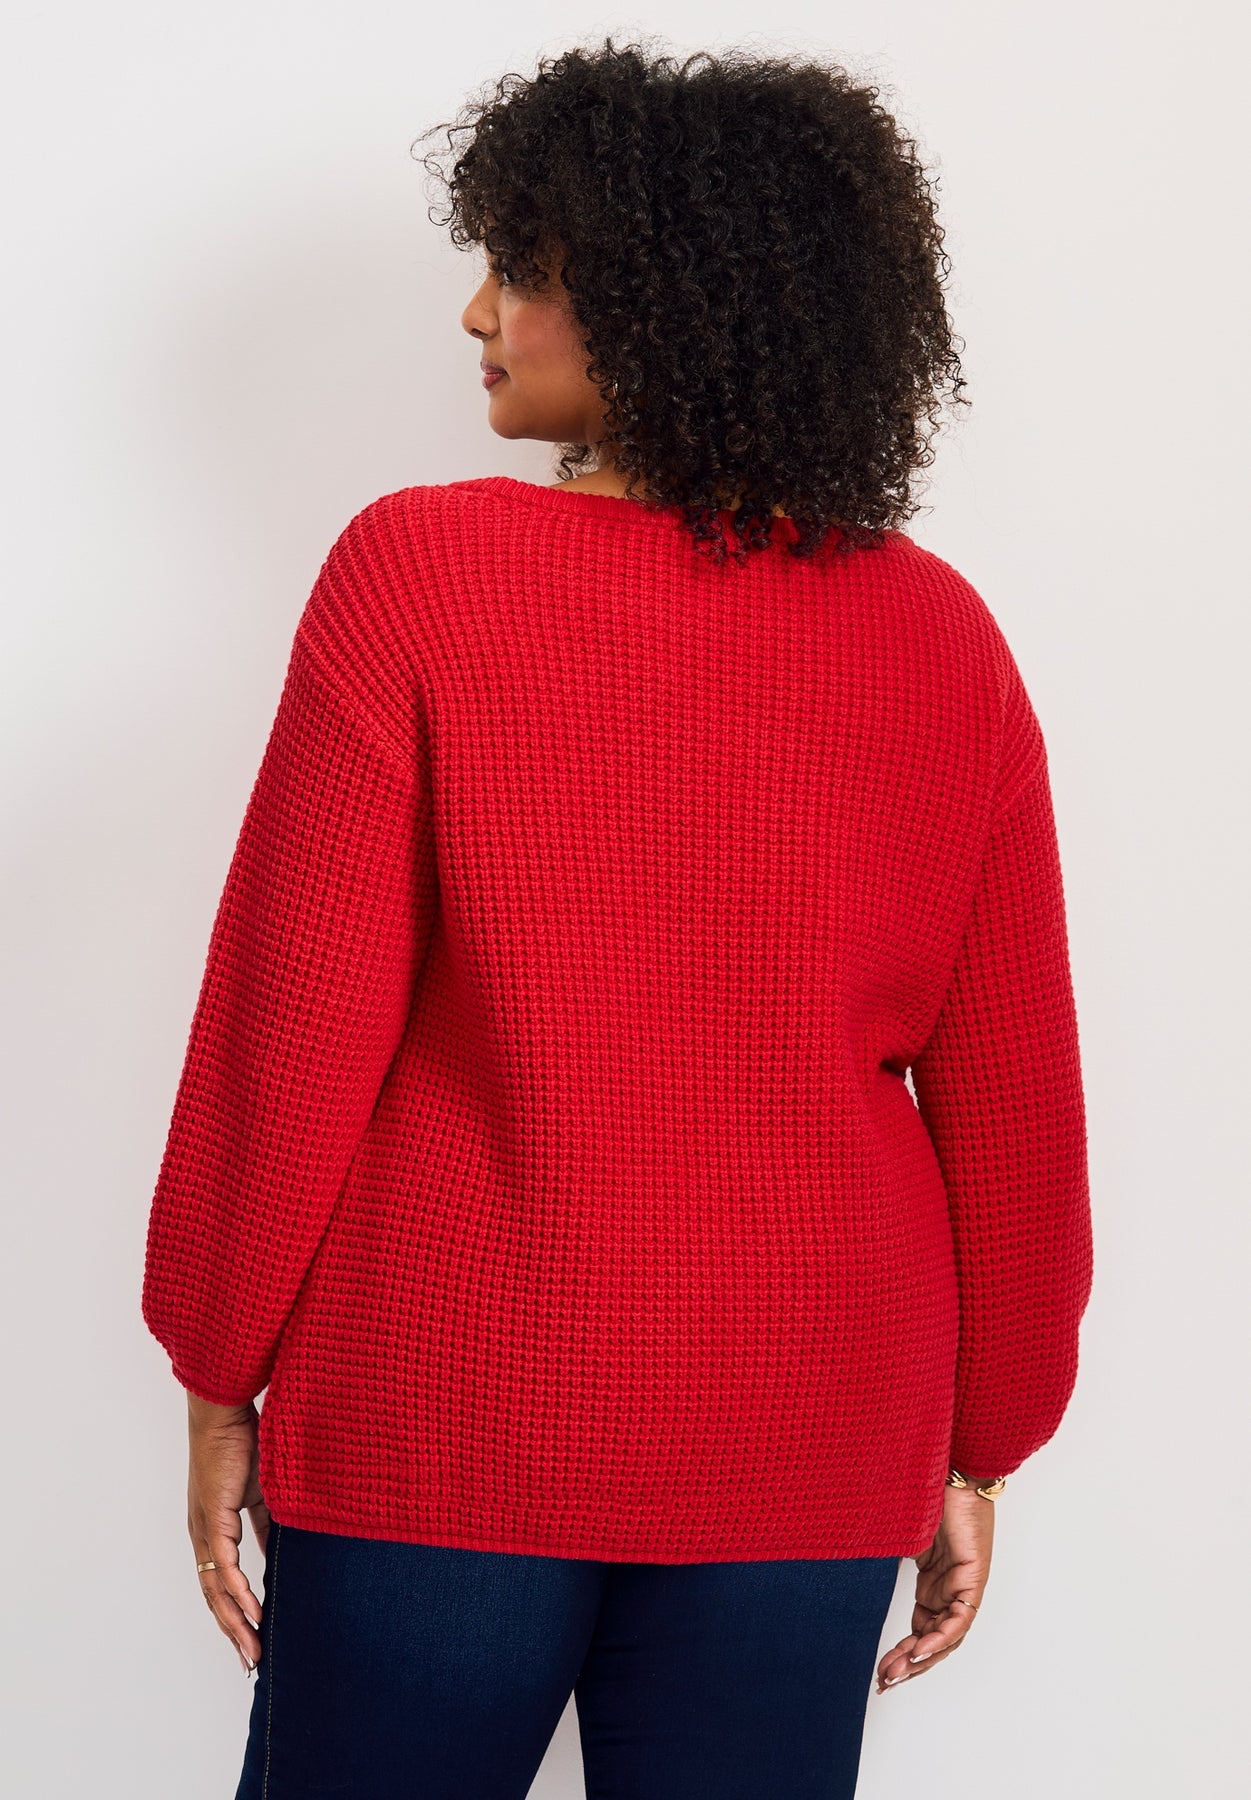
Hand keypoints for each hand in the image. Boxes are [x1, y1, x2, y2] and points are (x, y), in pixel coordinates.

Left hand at [185, 1391, 269, 1676]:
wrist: (226, 1411)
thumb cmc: (244, 1444)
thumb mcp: (263, 1493)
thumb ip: (269, 1524)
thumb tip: (282, 1552)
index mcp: (214, 1531)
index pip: (221, 1584)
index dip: (235, 1614)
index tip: (254, 1638)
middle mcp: (204, 1536)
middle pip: (215, 1597)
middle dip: (234, 1631)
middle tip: (252, 1660)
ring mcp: (205, 1529)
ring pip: (215, 1589)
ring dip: (234, 1622)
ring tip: (252, 1647)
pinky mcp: (212, 1516)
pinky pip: (224, 1564)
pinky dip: (236, 1590)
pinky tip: (251, 1609)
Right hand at [875, 1480, 993, 1693]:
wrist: (952, 1467)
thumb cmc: (925, 1490)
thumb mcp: (897, 1534)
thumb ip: (881, 1554)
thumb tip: (841, 1558)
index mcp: (934, 1581)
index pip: (922, 1628)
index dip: (903, 1652)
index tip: (881, 1671)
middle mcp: (950, 1588)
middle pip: (933, 1640)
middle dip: (908, 1665)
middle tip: (884, 1683)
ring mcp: (963, 1585)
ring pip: (946, 1638)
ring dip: (921, 1659)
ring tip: (895, 1674)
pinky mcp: (973, 1579)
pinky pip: (958, 1620)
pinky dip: (939, 1639)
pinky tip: (918, 1651)